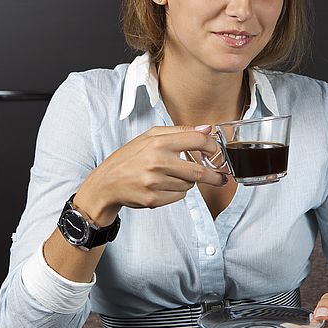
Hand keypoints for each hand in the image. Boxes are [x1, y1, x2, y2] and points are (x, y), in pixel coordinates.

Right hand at [75, 124, 225, 223]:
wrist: (106, 183)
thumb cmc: (129, 158)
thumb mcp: (150, 137)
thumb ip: (180, 132)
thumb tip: (207, 128)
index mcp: (158, 143)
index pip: (197, 141)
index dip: (212, 147)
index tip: (216, 152)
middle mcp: (157, 162)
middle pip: (199, 172)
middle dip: (214, 176)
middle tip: (221, 177)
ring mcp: (155, 183)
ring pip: (189, 185)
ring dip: (187, 182)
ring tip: (171, 177)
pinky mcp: (153, 199)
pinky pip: (179, 197)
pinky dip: (176, 193)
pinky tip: (163, 187)